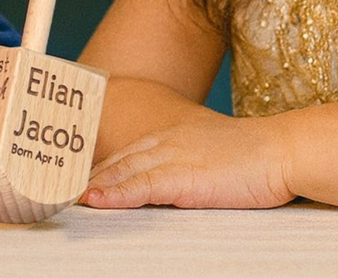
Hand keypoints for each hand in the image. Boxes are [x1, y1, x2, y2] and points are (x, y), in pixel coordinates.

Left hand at [82, 108, 294, 209]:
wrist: (280, 150)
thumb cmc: (252, 158)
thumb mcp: (210, 154)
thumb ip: (186, 164)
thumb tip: (170, 183)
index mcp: (171, 135)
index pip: (125, 153)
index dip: (99, 168)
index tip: (76, 180)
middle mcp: (165, 141)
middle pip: (116, 160)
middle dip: (87, 177)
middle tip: (56, 189)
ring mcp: (172, 156)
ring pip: (122, 171)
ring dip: (92, 186)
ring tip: (66, 198)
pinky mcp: (183, 175)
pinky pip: (141, 185)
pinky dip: (116, 193)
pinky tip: (96, 201)